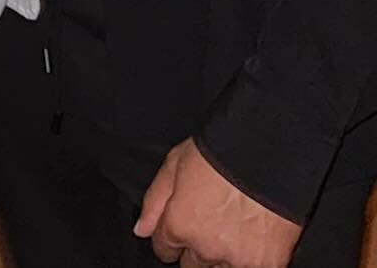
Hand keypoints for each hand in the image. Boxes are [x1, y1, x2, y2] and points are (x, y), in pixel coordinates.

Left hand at [134, 139, 300, 267]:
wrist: (268, 155)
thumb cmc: (219, 153)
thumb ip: (154, 202)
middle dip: (195, 248)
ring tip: (231, 230)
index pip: (164, 249)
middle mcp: (206, 248)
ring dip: (222, 256)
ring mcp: (238, 260)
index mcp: (179, 225)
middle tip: (209, 225)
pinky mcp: (268, 265)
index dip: (169, 237)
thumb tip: (141, 230)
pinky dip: (249, 260)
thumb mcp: (174, 165)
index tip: (179, 227)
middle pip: (192, 265)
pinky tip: (252, 239)